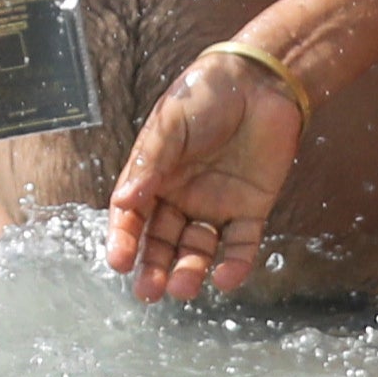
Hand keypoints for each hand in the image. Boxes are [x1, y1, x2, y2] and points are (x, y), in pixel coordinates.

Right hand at [105, 42, 309, 300]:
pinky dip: (235, 263)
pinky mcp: (253, 208)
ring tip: (185, 289)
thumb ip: (151, 165)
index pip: (133, 214)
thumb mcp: (170, 126)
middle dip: (155, 266)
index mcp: (155, 174)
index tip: (119, 263)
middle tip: (149, 293)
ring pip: (200, 247)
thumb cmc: (204, 95)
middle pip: (164, 239)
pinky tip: (226, 277)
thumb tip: (124, 203)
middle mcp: (182, 195)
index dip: (124, 238)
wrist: (259, 83)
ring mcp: (217, 204)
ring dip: (191, 269)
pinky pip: (242, 243)